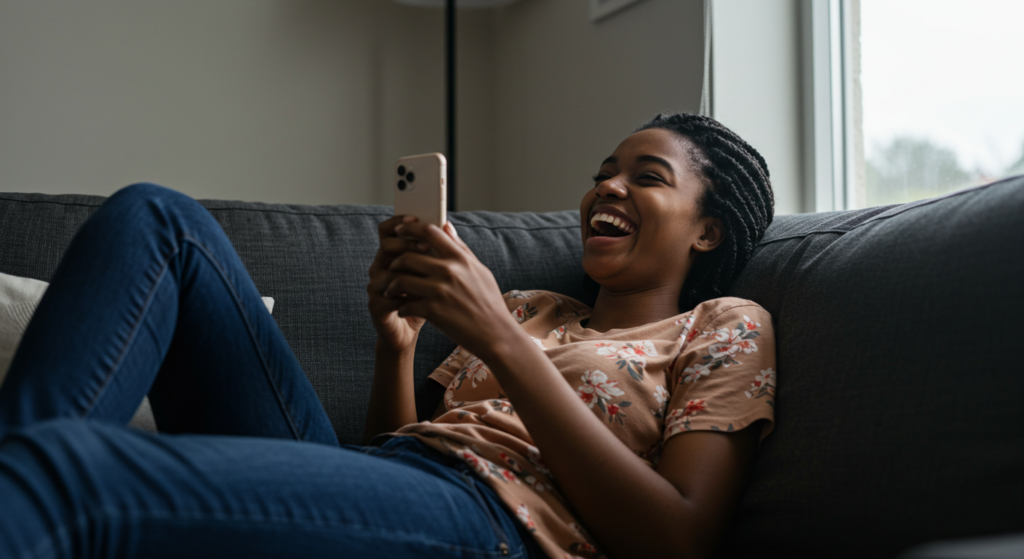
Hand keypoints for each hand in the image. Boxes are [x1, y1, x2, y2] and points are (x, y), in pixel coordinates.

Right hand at [367, 215, 427, 351]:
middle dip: (406, 244)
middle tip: (425, 247)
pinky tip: (421, 298)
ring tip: (426, 274)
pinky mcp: (375, 305)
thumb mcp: (434, 273)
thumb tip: (448, 225)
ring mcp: (375, 286)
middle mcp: (380, 266)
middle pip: (386, 246)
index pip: (387, 230)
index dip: (398, 221)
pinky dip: (406, 297)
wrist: (409, 330)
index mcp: (392, 255)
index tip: (415, 217)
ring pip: (387, 271)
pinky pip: (387, 297)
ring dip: (408, 271)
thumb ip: (438, 251)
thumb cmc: (424, 299)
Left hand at [383, 220, 523, 360]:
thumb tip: (446, 226)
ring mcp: (440, 291)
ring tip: (391, 291)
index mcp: (460, 258)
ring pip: (401, 280)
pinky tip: (403, 310)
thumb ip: (460, 248)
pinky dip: (401, 307)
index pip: (429, 232)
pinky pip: (406, 304)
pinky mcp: (433, 311)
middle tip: (392, 268)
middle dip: (395, 262)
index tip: (399, 229)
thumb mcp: (479, 271)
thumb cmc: (489, 302)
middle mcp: (449, 271)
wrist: (496, 335)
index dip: (410, 228)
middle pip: (408, 256)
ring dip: (392, 286)